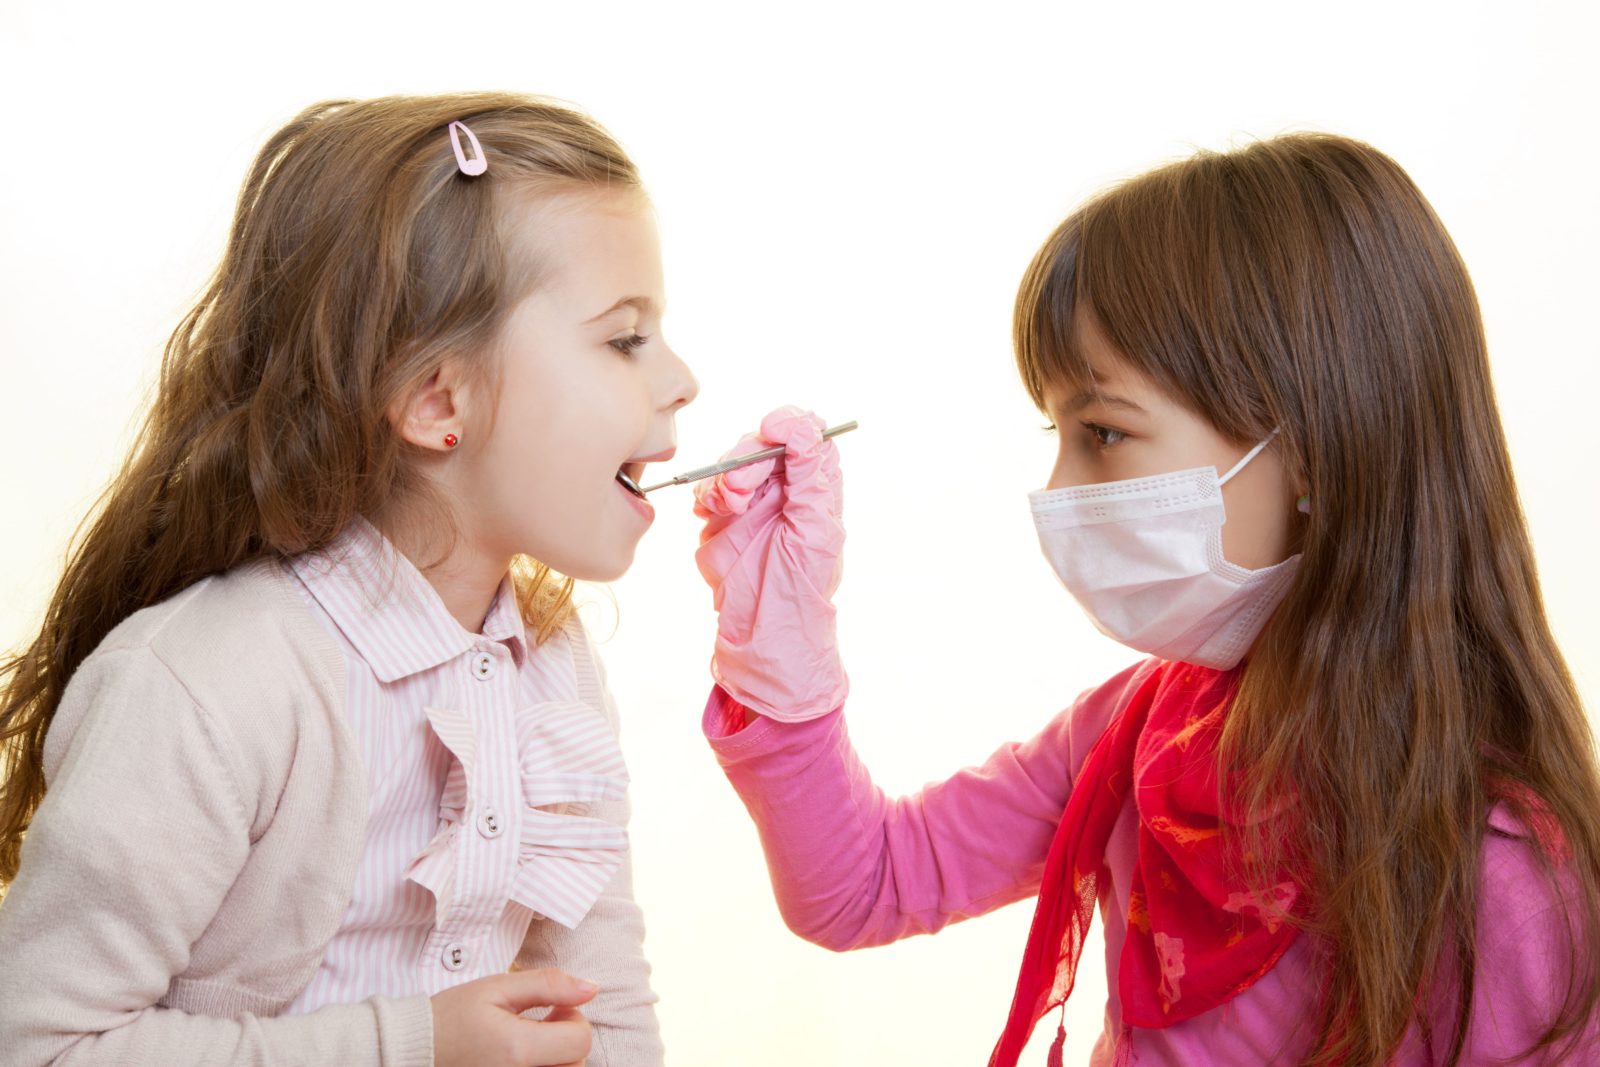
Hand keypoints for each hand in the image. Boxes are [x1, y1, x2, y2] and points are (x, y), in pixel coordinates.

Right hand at [431, 968, 594, 1066]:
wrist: (412, 1050)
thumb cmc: (451, 1017)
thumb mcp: (496, 988)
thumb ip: (548, 985)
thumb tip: (592, 987)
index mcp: (516, 1050)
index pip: (581, 1041)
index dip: (574, 1017)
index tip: (553, 1007)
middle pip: (576, 1064)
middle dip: (567, 1039)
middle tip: (540, 1022)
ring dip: (557, 1057)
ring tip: (530, 1042)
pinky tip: (522, 1057)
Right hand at [693, 406, 846, 721]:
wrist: (761, 641)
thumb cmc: (800, 593)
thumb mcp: (814, 531)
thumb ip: (810, 476)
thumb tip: (804, 425)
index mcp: (816, 492)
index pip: (807, 437)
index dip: (790, 425)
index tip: (772, 429)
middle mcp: (784, 493)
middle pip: (763, 445)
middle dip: (748, 458)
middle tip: (740, 491)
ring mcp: (751, 507)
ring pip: (731, 464)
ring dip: (725, 479)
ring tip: (727, 507)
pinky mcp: (720, 523)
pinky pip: (708, 490)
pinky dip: (706, 495)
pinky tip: (710, 514)